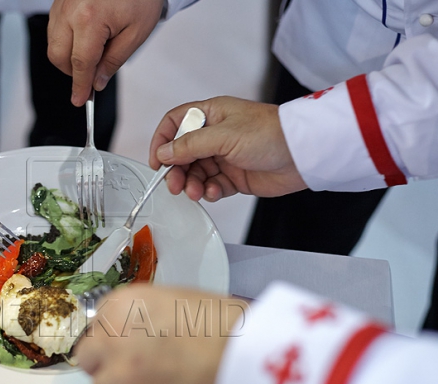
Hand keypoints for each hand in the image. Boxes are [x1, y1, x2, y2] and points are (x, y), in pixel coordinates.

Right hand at [47, 0, 163, 105]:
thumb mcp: (136, 33)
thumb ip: (114, 61)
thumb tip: (97, 82)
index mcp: (90, 19)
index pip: (81, 64)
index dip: (80, 86)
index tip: (79, 100)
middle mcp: (70, 10)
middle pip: (58, 56)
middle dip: (73, 72)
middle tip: (92, 75)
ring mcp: (62, 4)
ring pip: (53, 44)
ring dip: (68, 56)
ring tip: (94, 52)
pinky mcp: (60, 0)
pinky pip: (54, 29)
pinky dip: (65, 41)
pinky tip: (85, 39)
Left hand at [76, 284, 239, 383]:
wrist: (251, 363)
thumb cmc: (229, 328)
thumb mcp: (179, 301)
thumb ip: (146, 316)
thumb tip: (140, 334)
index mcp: (122, 305)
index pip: (98, 325)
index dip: (118, 339)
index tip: (133, 347)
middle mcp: (109, 340)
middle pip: (91, 359)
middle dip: (112, 365)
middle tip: (143, 371)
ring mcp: (115, 379)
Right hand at [148, 97, 307, 201]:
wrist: (303, 154)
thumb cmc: (271, 133)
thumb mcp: (223, 136)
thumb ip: (189, 146)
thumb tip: (164, 153)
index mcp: (211, 114)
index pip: (175, 124)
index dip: (163, 141)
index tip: (157, 162)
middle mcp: (215, 134)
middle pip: (182, 153)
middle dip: (176, 170)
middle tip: (175, 185)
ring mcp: (224, 156)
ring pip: (195, 172)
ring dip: (192, 184)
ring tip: (196, 191)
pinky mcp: (234, 176)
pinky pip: (211, 185)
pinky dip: (209, 191)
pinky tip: (213, 192)